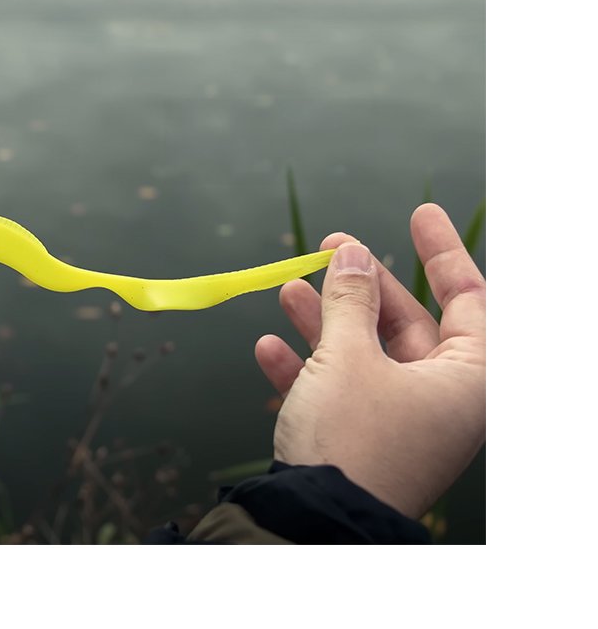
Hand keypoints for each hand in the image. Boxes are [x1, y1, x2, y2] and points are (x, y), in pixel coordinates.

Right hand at [254, 203, 484, 518]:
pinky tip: (269, 349)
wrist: (313, 525)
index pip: (470, 298)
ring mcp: (402, 422)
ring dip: (324, 322)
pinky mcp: (363, 441)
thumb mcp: (348, 356)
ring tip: (286, 288)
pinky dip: (306, 368)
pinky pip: (339, 391)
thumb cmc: (350, 440)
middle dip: (361, 285)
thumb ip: (350, 299)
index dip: (442, 251)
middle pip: (406, 323)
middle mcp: (441, 399)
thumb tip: (352, 253)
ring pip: (366, 355)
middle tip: (329, 249)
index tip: (419, 213)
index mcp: (467, 379)